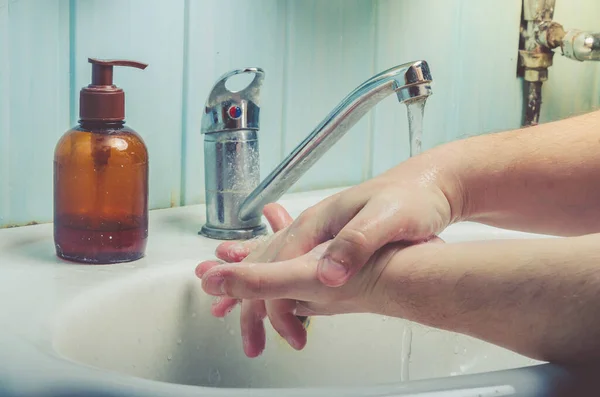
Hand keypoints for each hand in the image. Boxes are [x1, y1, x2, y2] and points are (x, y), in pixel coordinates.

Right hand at [196, 203, 443, 354]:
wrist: (433, 186)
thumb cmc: (411, 199)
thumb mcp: (386, 218)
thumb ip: (355, 243)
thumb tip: (326, 274)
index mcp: (319, 222)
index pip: (281, 265)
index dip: (277, 301)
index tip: (284, 333)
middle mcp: (315, 228)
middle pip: (269, 264)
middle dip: (250, 298)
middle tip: (238, 330)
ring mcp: (324, 236)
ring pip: (278, 265)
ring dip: (257, 289)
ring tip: (238, 310)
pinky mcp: (337, 245)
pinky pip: (297, 266)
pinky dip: (280, 283)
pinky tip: (284, 295)